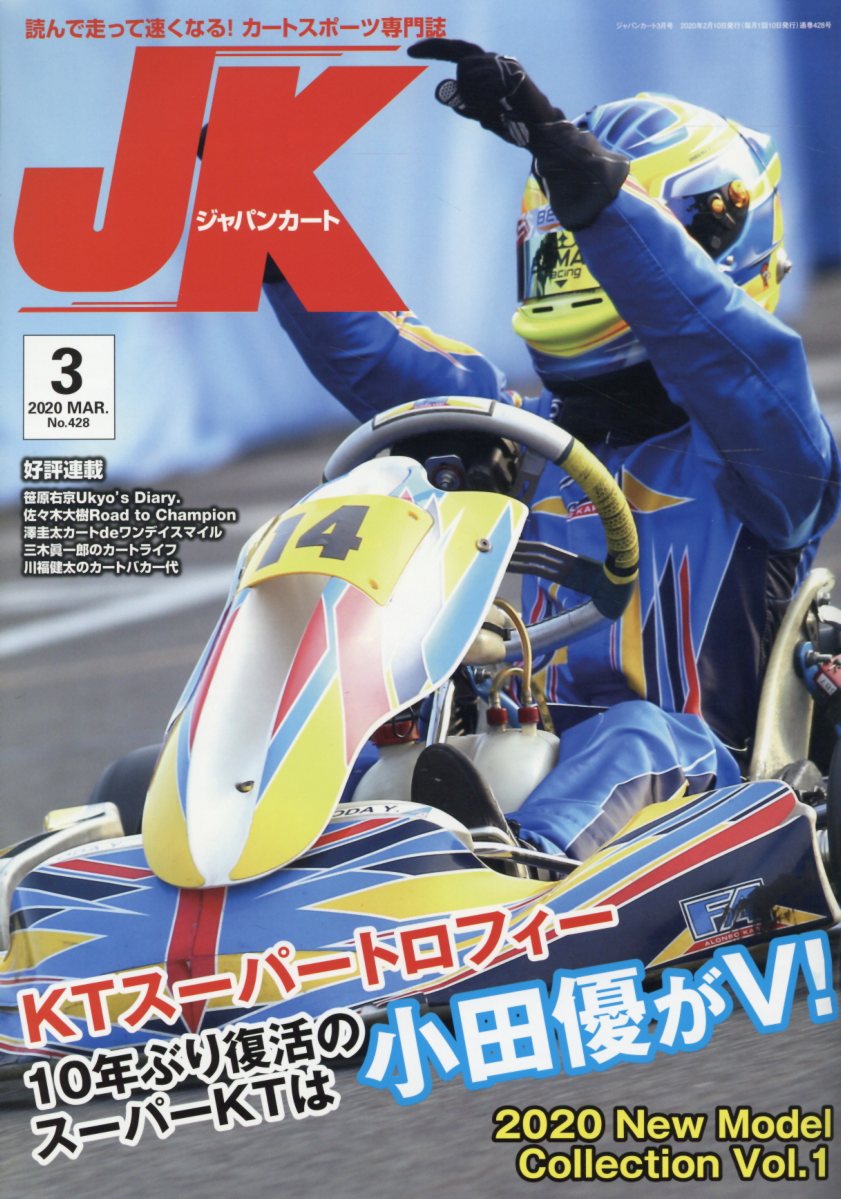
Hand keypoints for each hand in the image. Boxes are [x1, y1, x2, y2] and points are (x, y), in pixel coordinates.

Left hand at [408, 38, 562, 146]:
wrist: (538, 129)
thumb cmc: (511, 120)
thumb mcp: (482, 114)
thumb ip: (465, 104)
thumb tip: (445, 95)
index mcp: (485, 65)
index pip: (455, 50)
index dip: (434, 48)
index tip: (410, 52)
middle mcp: (493, 59)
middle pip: (461, 64)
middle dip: (464, 90)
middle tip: (478, 109)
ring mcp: (504, 65)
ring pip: (469, 78)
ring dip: (477, 103)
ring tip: (497, 112)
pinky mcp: (512, 74)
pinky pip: (484, 88)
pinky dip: (488, 105)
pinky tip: (502, 110)